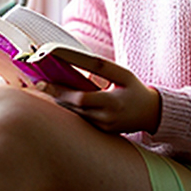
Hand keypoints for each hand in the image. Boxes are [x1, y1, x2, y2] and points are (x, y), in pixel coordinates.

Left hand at [41, 59, 161, 134]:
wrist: (151, 114)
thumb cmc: (136, 90)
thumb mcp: (123, 74)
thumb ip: (102, 67)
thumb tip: (78, 57)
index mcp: (112, 104)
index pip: (81, 99)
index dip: (62, 90)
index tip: (46, 81)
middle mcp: (105, 119)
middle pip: (73, 109)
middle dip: (55, 95)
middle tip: (39, 83)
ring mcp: (102, 128)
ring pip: (74, 116)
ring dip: (59, 103)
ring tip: (45, 89)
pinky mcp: (101, 132)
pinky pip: (80, 120)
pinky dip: (69, 110)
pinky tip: (59, 99)